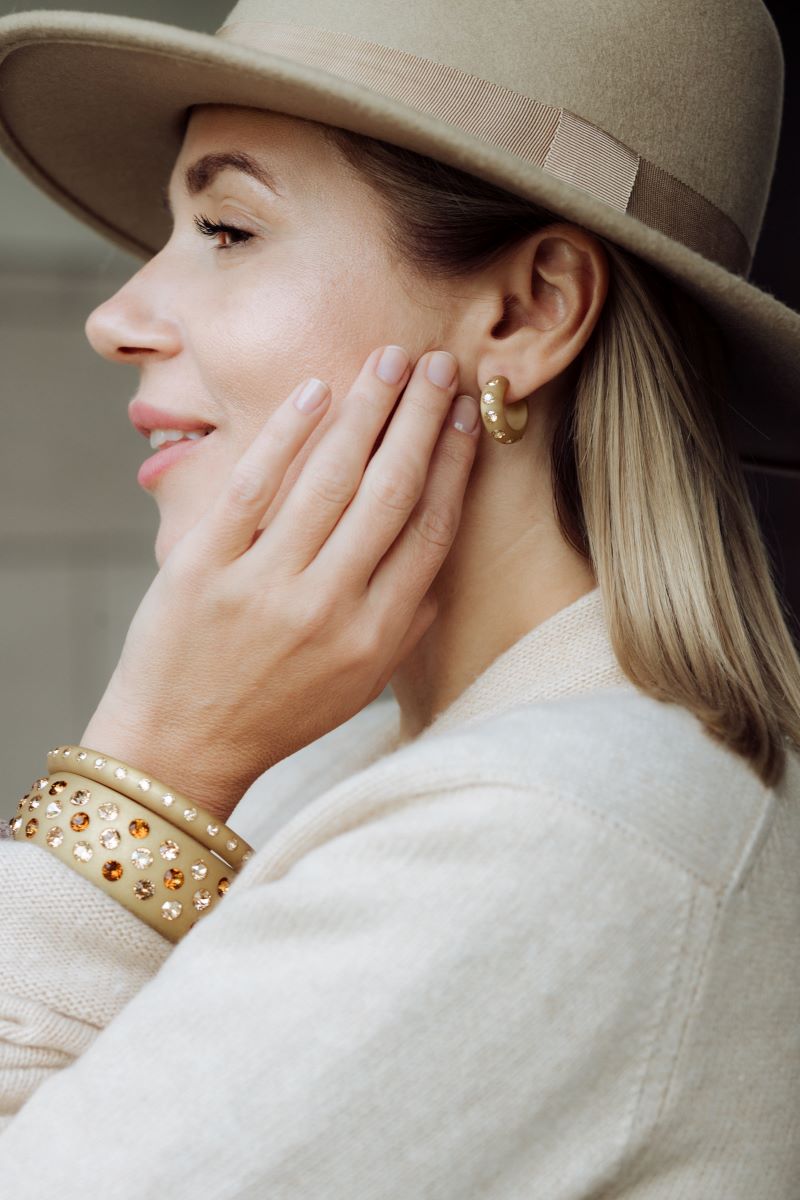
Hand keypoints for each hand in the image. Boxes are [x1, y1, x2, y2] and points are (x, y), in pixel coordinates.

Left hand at [80, 344, 479, 821]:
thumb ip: (406, 626)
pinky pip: (254, 486)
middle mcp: (328, 607)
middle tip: (437, 362)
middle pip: (390, 491)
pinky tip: (316, 391)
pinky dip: (287, 434)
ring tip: (388, 360)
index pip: (429, 530)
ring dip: (366, 409)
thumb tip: (440, 560)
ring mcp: (264, 585)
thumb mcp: (358, 687)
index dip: (453, 463)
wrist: (178, 748)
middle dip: (419, 418)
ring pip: (331, 478)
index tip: (465, 413)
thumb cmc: (275, 714)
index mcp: (374, 635)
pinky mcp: (204, 567)